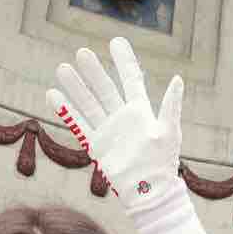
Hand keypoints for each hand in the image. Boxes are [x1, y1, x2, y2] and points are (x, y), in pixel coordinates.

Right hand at [48, 38, 200, 233]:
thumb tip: (178, 79)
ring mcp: (107, 129)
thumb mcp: (170, 131)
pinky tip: (53, 94)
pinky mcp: (95, 144)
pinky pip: (78, 123)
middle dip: (93, 71)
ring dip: (76, 86)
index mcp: (141, 111)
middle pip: (105, 88)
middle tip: (81, 52)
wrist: (148, 192)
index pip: (131, 79)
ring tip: (63, 68)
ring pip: (89, 102)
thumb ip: (171, 105)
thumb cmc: (163, 162)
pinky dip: (65, 109)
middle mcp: (122, 117)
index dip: (124, 61)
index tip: (115, 41)